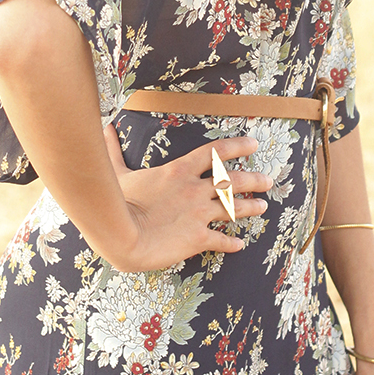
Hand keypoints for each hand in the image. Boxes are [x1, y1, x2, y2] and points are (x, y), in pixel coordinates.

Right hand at [98, 124, 272, 271]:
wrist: (122, 234)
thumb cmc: (119, 201)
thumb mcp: (118, 172)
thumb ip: (114, 150)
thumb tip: (104, 129)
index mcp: (180, 170)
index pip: (216, 152)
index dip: (237, 146)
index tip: (253, 144)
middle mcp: (195, 189)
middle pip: (233, 180)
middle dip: (254, 179)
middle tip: (268, 180)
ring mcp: (199, 214)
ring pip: (234, 208)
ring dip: (251, 208)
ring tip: (262, 208)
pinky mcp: (198, 238)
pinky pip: (221, 240)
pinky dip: (232, 243)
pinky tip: (240, 245)